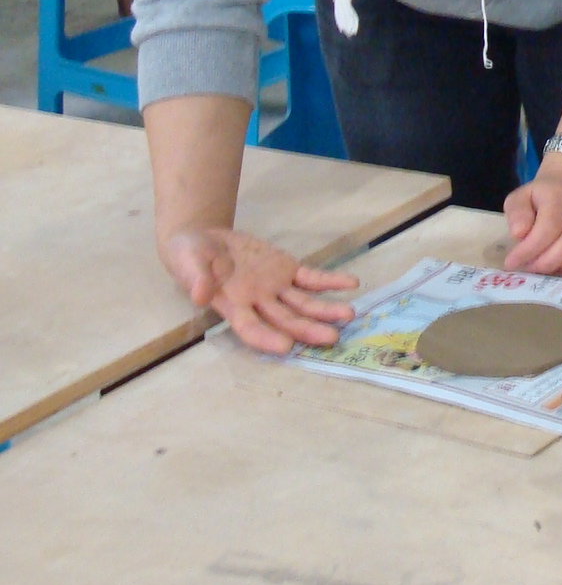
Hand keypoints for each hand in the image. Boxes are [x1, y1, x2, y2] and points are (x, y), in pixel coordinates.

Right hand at [160, 226, 358, 354]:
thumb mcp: (187, 260)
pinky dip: (330, 281)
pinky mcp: (285, 270)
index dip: (267, 338)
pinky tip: (351, 283)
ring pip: (303, 303)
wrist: (203, 237)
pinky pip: (311, 278)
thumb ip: (195, 277)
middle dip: (308, 330)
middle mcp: (257, 302)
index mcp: (231, 305)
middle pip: (285, 320)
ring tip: (349, 314)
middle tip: (332, 338)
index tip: (286, 347)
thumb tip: (201, 295)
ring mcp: (274, 288)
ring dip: (326, 310)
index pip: (250, 328)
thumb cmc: (189, 254)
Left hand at [504, 154, 561, 274]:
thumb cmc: (542, 196)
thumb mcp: (520, 197)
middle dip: (547, 263)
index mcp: (560, 195)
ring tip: (544, 268)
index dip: (530, 249)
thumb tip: (519, 233)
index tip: (512, 262)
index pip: (548, 228)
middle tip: (529, 269)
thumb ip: (516, 213)